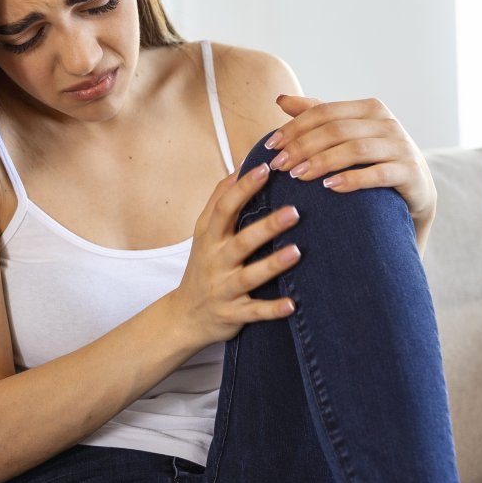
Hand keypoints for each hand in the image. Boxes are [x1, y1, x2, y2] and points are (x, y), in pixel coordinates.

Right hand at [169, 161, 302, 346]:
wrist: (185, 316)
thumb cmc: (203, 266)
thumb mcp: (204, 233)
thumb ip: (219, 200)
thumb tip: (239, 166)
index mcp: (210, 238)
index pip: (224, 208)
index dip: (243, 188)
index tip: (265, 168)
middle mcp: (216, 261)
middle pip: (241, 241)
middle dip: (266, 227)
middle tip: (294, 211)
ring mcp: (223, 289)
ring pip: (248, 277)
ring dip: (272, 265)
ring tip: (296, 252)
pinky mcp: (232, 314)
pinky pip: (254, 312)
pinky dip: (271, 309)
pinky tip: (292, 304)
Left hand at [265, 94, 437, 227]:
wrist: (416, 192)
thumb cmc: (375, 162)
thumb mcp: (348, 137)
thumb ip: (318, 117)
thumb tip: (281, 99)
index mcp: (369, 109)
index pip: (324, 111)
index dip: (294, 127)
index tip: (270, 146)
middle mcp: (387, 122)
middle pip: (336, 129)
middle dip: (302, 146)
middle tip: (279, 165)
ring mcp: (401, 146)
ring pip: (355, 149)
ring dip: (322, 162)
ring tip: (297, 176)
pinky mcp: (410, 172)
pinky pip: (377, 174)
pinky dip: (352, 179)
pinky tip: (329, 187)